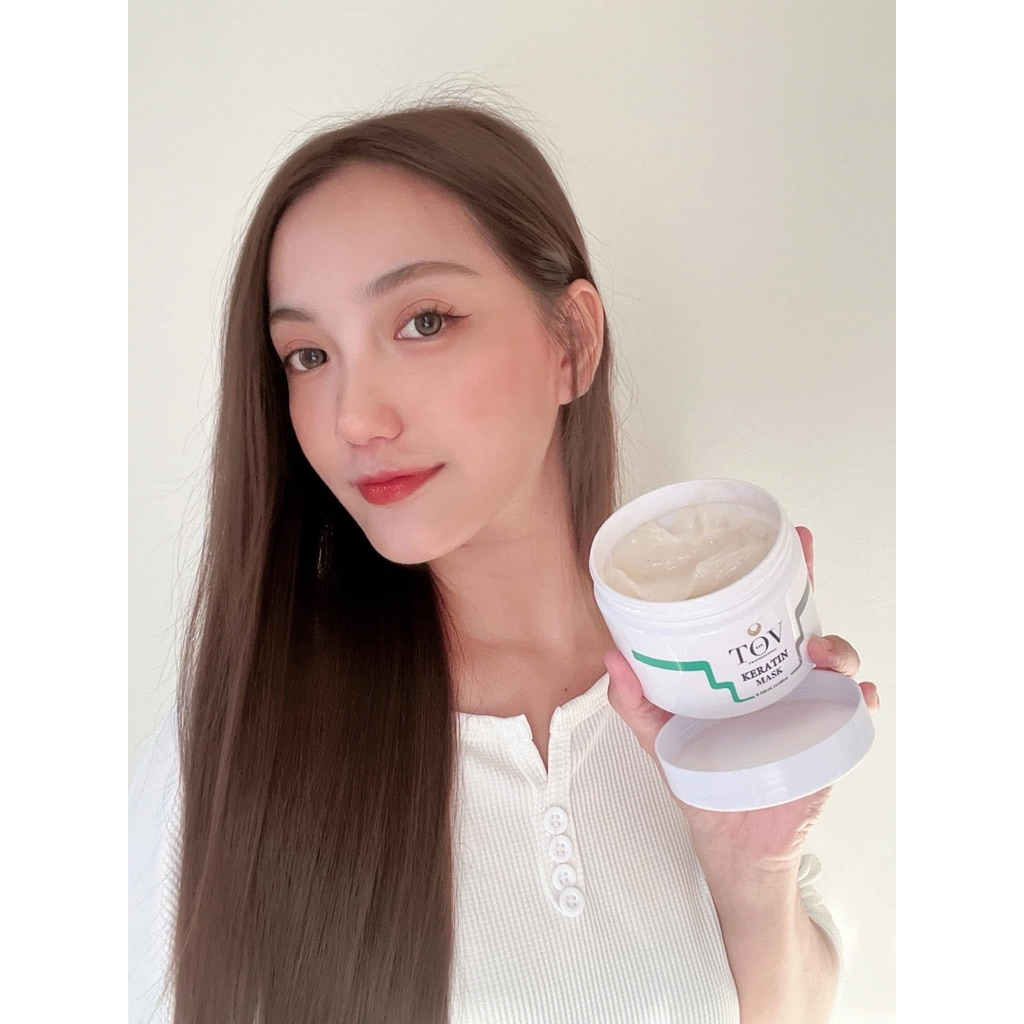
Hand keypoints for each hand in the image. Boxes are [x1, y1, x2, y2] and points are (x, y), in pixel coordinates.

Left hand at [605, 526, 879, 871]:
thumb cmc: (699, 779)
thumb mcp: (659, 736)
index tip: (779, 540)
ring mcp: (808, 707)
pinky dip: (860, 701)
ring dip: (838, 647)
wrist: (733, 838)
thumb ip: (635, 701)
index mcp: (742, 670)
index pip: (756, 615)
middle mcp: (779, 679)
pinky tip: (856, 697)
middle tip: (805, 563)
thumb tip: (612, 657)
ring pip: (837, 662)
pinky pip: (854, 713)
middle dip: (809, 587)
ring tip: (825, 655)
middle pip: (802, 622)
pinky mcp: (829, 739)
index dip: (770, 576)